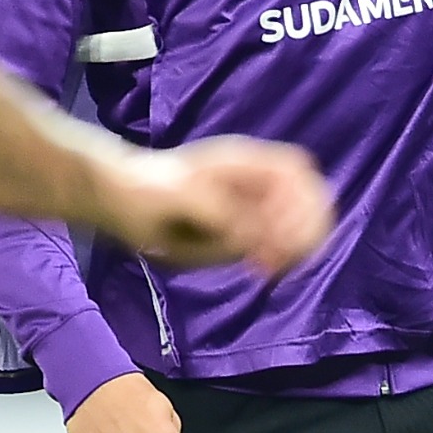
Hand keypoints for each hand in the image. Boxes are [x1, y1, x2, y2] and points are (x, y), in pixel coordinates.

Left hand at [99, 135, 334, 271]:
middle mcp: (256, 181)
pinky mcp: (244, 228)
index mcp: (245, 163)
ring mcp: (252, 204)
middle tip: (280, 260)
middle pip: (308, 197)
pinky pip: (277, 241)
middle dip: (305, 229)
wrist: (124, 200)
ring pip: (297, 222)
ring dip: (294, 246)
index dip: (302, 200)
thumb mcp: (182, 199)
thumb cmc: (149, 191)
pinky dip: (279, 256)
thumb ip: (221, 215)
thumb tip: (256, 239)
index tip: (283, 235)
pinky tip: (260, 270)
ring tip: (269, 268)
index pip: (296, 171)